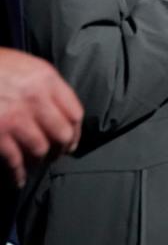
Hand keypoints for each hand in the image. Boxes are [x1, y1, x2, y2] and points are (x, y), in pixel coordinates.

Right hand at [0, 48, 82, 186]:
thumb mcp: (24, 65)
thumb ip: (44, 85)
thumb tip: (59, 110)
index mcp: (46, 79)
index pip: (74, 112)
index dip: (75, 131)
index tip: (71, 140)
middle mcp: (35, 98)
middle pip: (62, 133)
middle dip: (60, 149)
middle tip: (55, 155)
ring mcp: (16, 117)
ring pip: (41, 149)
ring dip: (38, 161)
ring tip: (35, 164)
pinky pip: (14, 161)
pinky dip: (17, 174)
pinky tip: (17, 179)